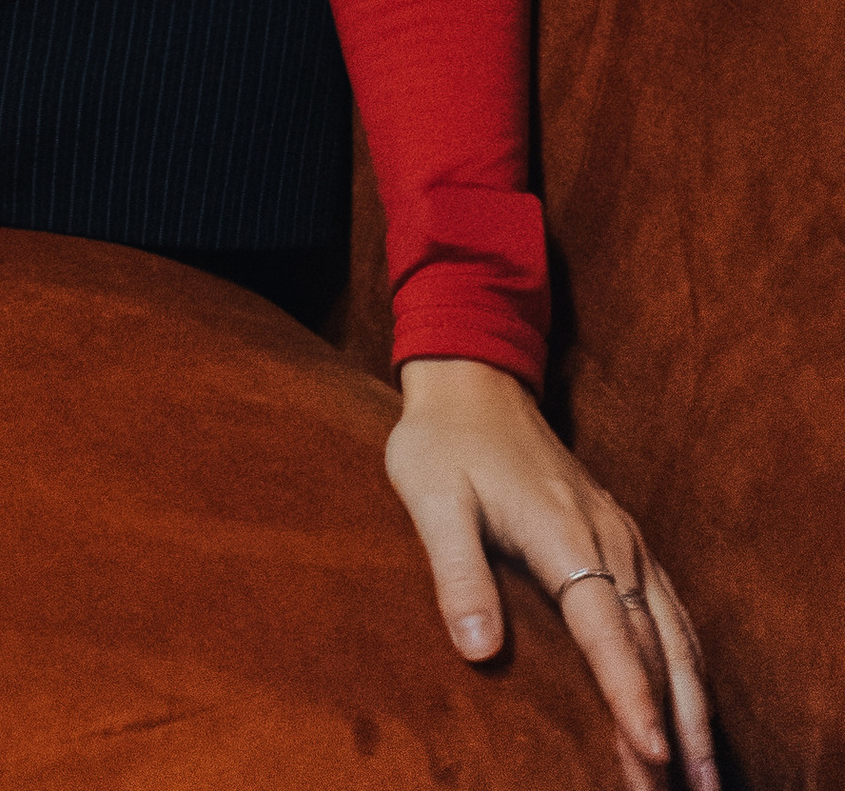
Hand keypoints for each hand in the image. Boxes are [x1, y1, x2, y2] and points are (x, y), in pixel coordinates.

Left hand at [387, 358, 713, 789]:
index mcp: (563, 535)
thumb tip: (480, 653)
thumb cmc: (444, 445)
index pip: (607, 631)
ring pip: (673, 631)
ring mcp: (621, 537)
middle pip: (651, 644)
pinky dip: (688, 660)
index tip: (652, 753)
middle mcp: (607, 539)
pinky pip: (670, 607)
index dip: (630, 696)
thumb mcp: (431, 499)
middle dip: (670, 722)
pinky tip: (695, 698)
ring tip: (703, 771)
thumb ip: (457, 574)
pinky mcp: (622, 538)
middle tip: (681, 790)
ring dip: (691, 701)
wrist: (474, 383)